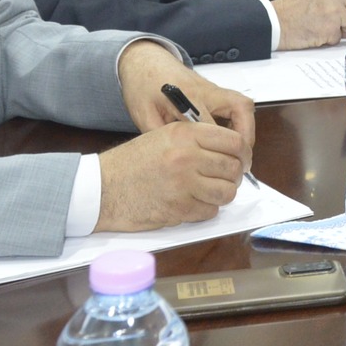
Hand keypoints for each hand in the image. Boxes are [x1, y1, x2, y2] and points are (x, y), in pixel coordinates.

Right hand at [95, 121, 249, 230]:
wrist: (102, 188)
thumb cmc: (131, 163)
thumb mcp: (163, 136)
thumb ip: (196, 139)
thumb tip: (230, 151)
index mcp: (185, 134)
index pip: (234, 141)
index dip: (243, 153)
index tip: (241, 160)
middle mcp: (187, 157)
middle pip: (233, 168)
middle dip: (233, 176)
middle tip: (224, 178)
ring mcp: (183, 184)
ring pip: (226, 192)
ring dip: (221, 194)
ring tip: (209, 191)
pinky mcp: (178, 209)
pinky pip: (210, 211)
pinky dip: (206, 209)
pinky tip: (193, 202)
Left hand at [117, 41, 257, 150]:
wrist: (145, 62)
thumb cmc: (142, 87)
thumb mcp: (144, 115)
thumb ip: (161, 135)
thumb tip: (178, 158)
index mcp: (187, 96)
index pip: (210, 124)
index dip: (217, 147)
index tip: (218, 166)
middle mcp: (206, 91)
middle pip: (241, 108)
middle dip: (244, 135)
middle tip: (239, 158)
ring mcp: (213, 90)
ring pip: (243, 106)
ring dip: (245, 129)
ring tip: (236, 153)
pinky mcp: (215, 92)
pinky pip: (236, 107)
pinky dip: (238, 124)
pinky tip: (227, 141)